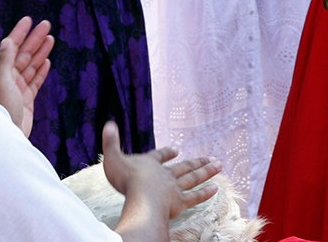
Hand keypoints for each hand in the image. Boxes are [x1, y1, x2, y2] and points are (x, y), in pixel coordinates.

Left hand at [0, 16, 53, 135]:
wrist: (6, 137)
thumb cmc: (0, 110)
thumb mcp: (1, 82)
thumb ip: (4, 61)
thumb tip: (8, 40)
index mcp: (0, 72)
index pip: (11, 47)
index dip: (20, 33)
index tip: (29, 20)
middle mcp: (8, 79)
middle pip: (24, 54)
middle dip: (34, 39)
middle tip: (46, 25)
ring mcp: (18, 90)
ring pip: (31, 66)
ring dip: (41, 52)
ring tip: (50, 39)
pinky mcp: (27, 102)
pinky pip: (35, 81)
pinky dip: (41, 71)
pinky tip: (47, 61)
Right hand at [99, 122, 220, 218]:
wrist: (140, 197)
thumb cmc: (125, 179)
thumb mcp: (112, 157)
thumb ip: (110, 142)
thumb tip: (108, 124)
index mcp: (150, 164)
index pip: (159, 156)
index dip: (166, 152)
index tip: (176, 149)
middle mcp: (165, 174)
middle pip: (183, 166)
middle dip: (196, 162)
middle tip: (211, 158)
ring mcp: (174, 188)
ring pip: (193, 178)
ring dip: (206, 172)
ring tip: (218, 166)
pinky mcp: (179, 202)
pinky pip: (195, 197)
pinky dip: (205, 193)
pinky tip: (215, 189)